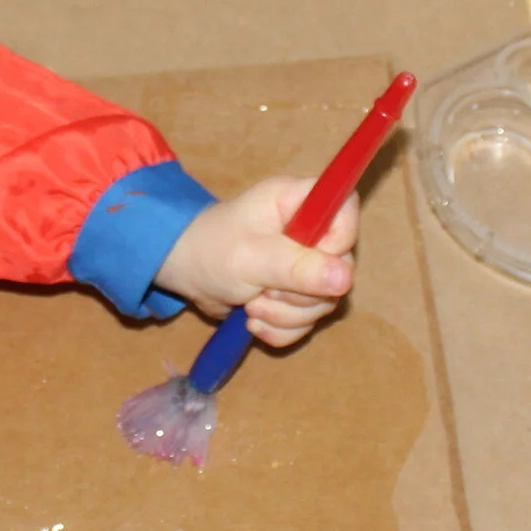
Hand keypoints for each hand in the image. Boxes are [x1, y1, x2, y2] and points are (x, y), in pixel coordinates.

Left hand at [152, 175, 359, 347]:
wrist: (184, 275)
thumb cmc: (212, 251)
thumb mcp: (252, 259)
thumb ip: (298, 267)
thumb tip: (345, 279)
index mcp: (298, 201)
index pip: (345, 210)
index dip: (336, 242)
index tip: (306, 264)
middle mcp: (309, 229)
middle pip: (341, 267)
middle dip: (301, 294)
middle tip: (263, 291)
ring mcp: (305, 263)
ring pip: (325, 300)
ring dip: (287, 315)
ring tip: (252, 306)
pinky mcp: (296, 292)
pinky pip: (309, 320)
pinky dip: (282, 328)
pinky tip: (254, 321)